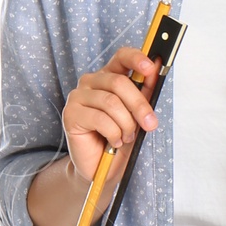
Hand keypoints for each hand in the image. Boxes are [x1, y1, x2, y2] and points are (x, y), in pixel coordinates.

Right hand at [61, 45, 159, 188]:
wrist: (100, 168)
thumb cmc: (119, 139)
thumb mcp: (137, 115)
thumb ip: (144, 93)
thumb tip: (156, 72)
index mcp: (108, 77)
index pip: (121, 57)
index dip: (136, 59)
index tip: (151, 68)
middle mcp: (90, 82)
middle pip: (119, 83)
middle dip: (139, 105)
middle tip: (150, 124)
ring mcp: (78, 96)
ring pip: (111, 102)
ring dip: (126, 124)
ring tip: (126, 137)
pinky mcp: (70, 114)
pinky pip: (100, 119)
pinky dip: (114, 134)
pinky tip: (114, 142)